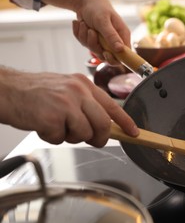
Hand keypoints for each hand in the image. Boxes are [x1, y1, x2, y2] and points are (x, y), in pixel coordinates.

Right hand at [0, 70, 137, 146]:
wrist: (7, 90)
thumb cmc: (36, 92)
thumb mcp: (67, 89)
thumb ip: (86, 103)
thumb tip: (104, 124)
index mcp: (83, 84)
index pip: (112, 105)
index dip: (126, 122)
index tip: (134, 133)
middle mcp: (78, 92)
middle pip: (103, 124)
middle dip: (99, 137)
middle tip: (91, 139)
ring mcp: (66, 104)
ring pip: (84, 133)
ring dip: (70, 136)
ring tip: (56, 124)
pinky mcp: (52, 117)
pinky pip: (61, 138)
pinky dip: (52, 137)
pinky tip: (43, 125)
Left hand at [41, 0, 130, 64]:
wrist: (84, 0)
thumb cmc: (97, 8)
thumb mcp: (104, 21)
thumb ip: (112, 36)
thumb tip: (120, 50)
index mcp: (122, 36)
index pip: (124, 55)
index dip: (115, 58)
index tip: (105, 53)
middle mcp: (114, 41)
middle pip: (106, 56)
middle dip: (94, 45)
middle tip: (91, 32)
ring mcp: (103, 41)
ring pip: (93, 50)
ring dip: (85, 37)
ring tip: (84, 23)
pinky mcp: (92, 40)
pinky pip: (84, 44)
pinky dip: (79, 33)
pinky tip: (80, 23)